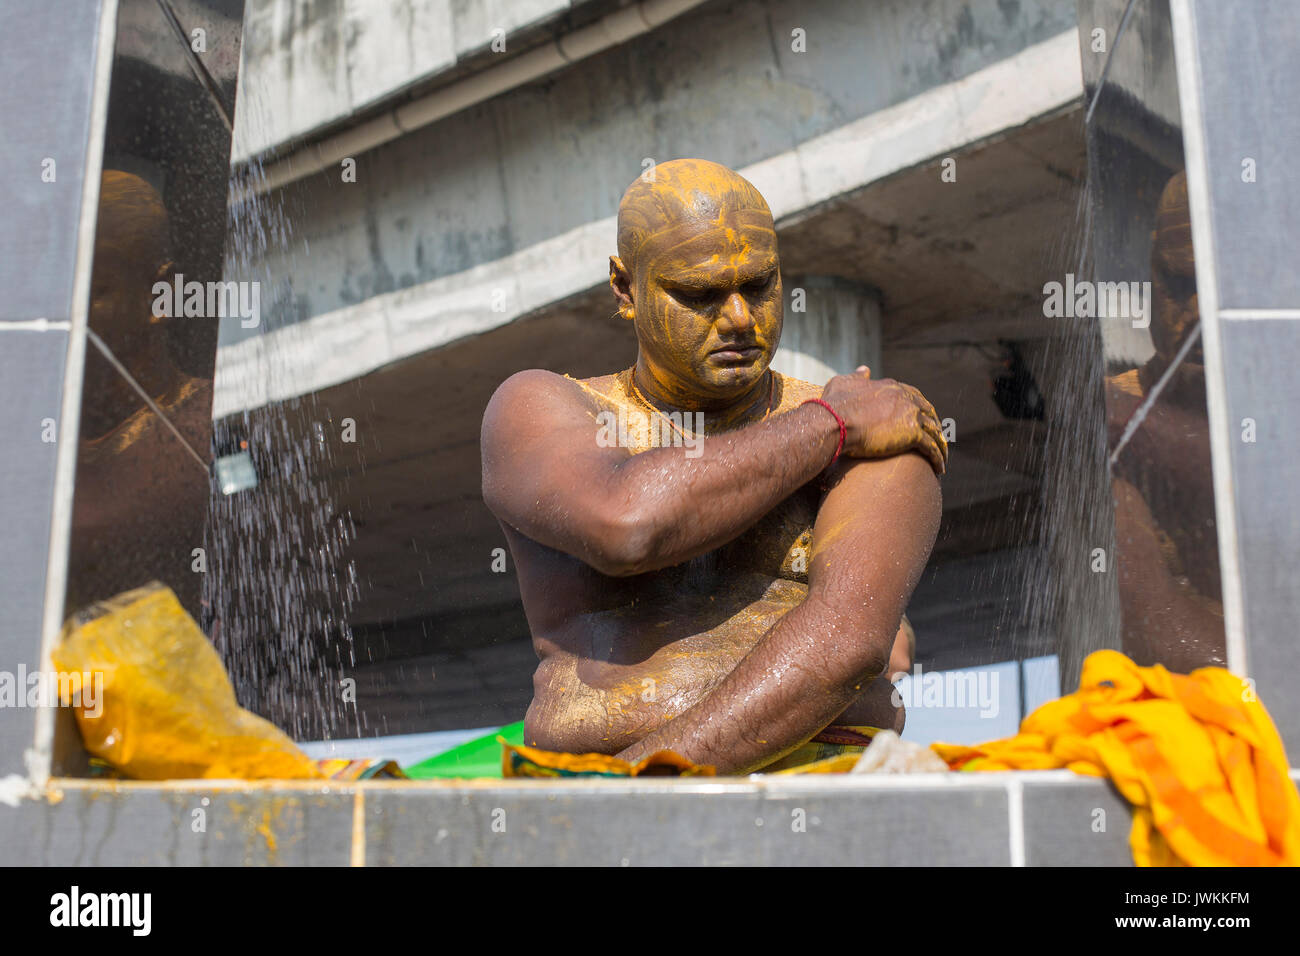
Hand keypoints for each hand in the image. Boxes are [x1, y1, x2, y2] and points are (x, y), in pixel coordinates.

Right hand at [818, 366, 947, 474]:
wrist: (834, 423)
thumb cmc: (834, 406)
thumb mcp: (843, 383)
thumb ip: (857, 377)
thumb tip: (865, 369)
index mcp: (891, 387)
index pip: (913, 396)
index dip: (919, 408)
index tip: (922, 419)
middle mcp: (905, 399)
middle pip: (928, 412)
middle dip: (934, 425)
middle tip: (938, 438)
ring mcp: (910, 416)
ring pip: (934, 431)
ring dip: (940, 444)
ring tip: (942, 457)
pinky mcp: (912, 434)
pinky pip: (931, 447)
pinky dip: (937, 458)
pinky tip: (940, 468)